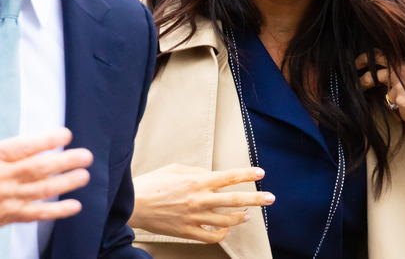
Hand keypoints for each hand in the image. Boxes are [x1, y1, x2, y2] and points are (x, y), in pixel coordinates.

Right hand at [0, 127, 92, 255]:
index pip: (24, 146)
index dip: (47, 140)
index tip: (65, 135)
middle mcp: (2, 177)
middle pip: (40, 167)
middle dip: (65, 161)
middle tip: (86, 156)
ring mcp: (8, 198)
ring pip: (43, 189)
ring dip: (66, 182)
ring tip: (84, 176)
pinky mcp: (9, 216)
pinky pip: (38, 213)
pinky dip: (57, 210)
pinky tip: (73, 206)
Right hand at [130, 163, 271, 242]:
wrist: (133, 205)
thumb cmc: (152, 183)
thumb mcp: (174, 169)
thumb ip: (196, 172)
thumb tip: (212, 176)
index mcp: (196, 182)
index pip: (228, 177)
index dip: (246, 174)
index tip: (260, 173)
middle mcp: (198, 200)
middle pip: (234, 200)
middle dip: (256, 198)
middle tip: (271, 198)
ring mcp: (194, 217)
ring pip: (227, 220)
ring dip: (242, 216)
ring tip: (249, 214)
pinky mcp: (188, 231)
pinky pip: (212, 236)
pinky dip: (223, 234)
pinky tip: (227, 230)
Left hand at [357, 52, 404, 129]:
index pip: (378, 54)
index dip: (365, 58)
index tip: (357, 63)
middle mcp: (400, 70)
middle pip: (373, 76)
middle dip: (363, 81)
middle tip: (359, 85)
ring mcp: (400, 87)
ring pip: (391, 97)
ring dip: (401, 103)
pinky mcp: (403, 103)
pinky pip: (401, 112)